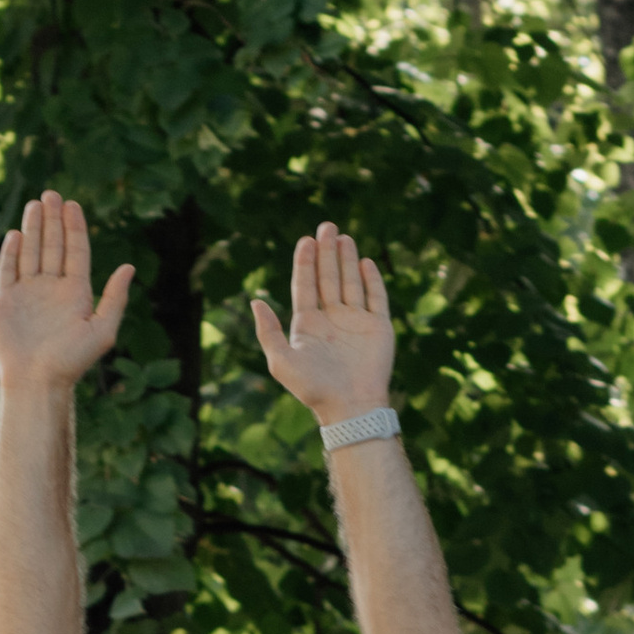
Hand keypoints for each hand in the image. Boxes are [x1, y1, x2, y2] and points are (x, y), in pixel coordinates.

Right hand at [0, 192, 132, 388]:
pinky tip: (17, 235)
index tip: (72, 205)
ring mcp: (28, 293)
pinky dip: (12, 253)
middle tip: (52, 194)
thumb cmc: (72, 360)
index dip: (75, 227)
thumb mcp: (102, 330)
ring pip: (31, 253)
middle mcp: (52, 289)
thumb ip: (115, 298)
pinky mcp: (5, 300)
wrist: (37, 381)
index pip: (76, 252)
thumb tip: (128, 267)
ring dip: (34, 229)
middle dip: (53, 220)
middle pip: (53, 246)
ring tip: (35, 204)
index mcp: (76, 293)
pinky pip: (8, 270)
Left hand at [252, 220, 393, 426]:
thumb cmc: (313, 388)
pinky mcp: (378, 327)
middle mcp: (332, 320)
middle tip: (326, 227)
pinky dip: (371, 279)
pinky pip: (375, 297)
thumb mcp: (280, 361)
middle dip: (326, 253)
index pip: (306, 286)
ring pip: (350, 283)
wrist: (350, 406)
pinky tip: (364, 261)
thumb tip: (255, 301)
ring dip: (346, 260)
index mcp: (308, 326)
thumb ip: (267, 331)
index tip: (306, 240)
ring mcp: (356, 322)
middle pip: (328, 279)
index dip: (305, 263)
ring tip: (342, 237)